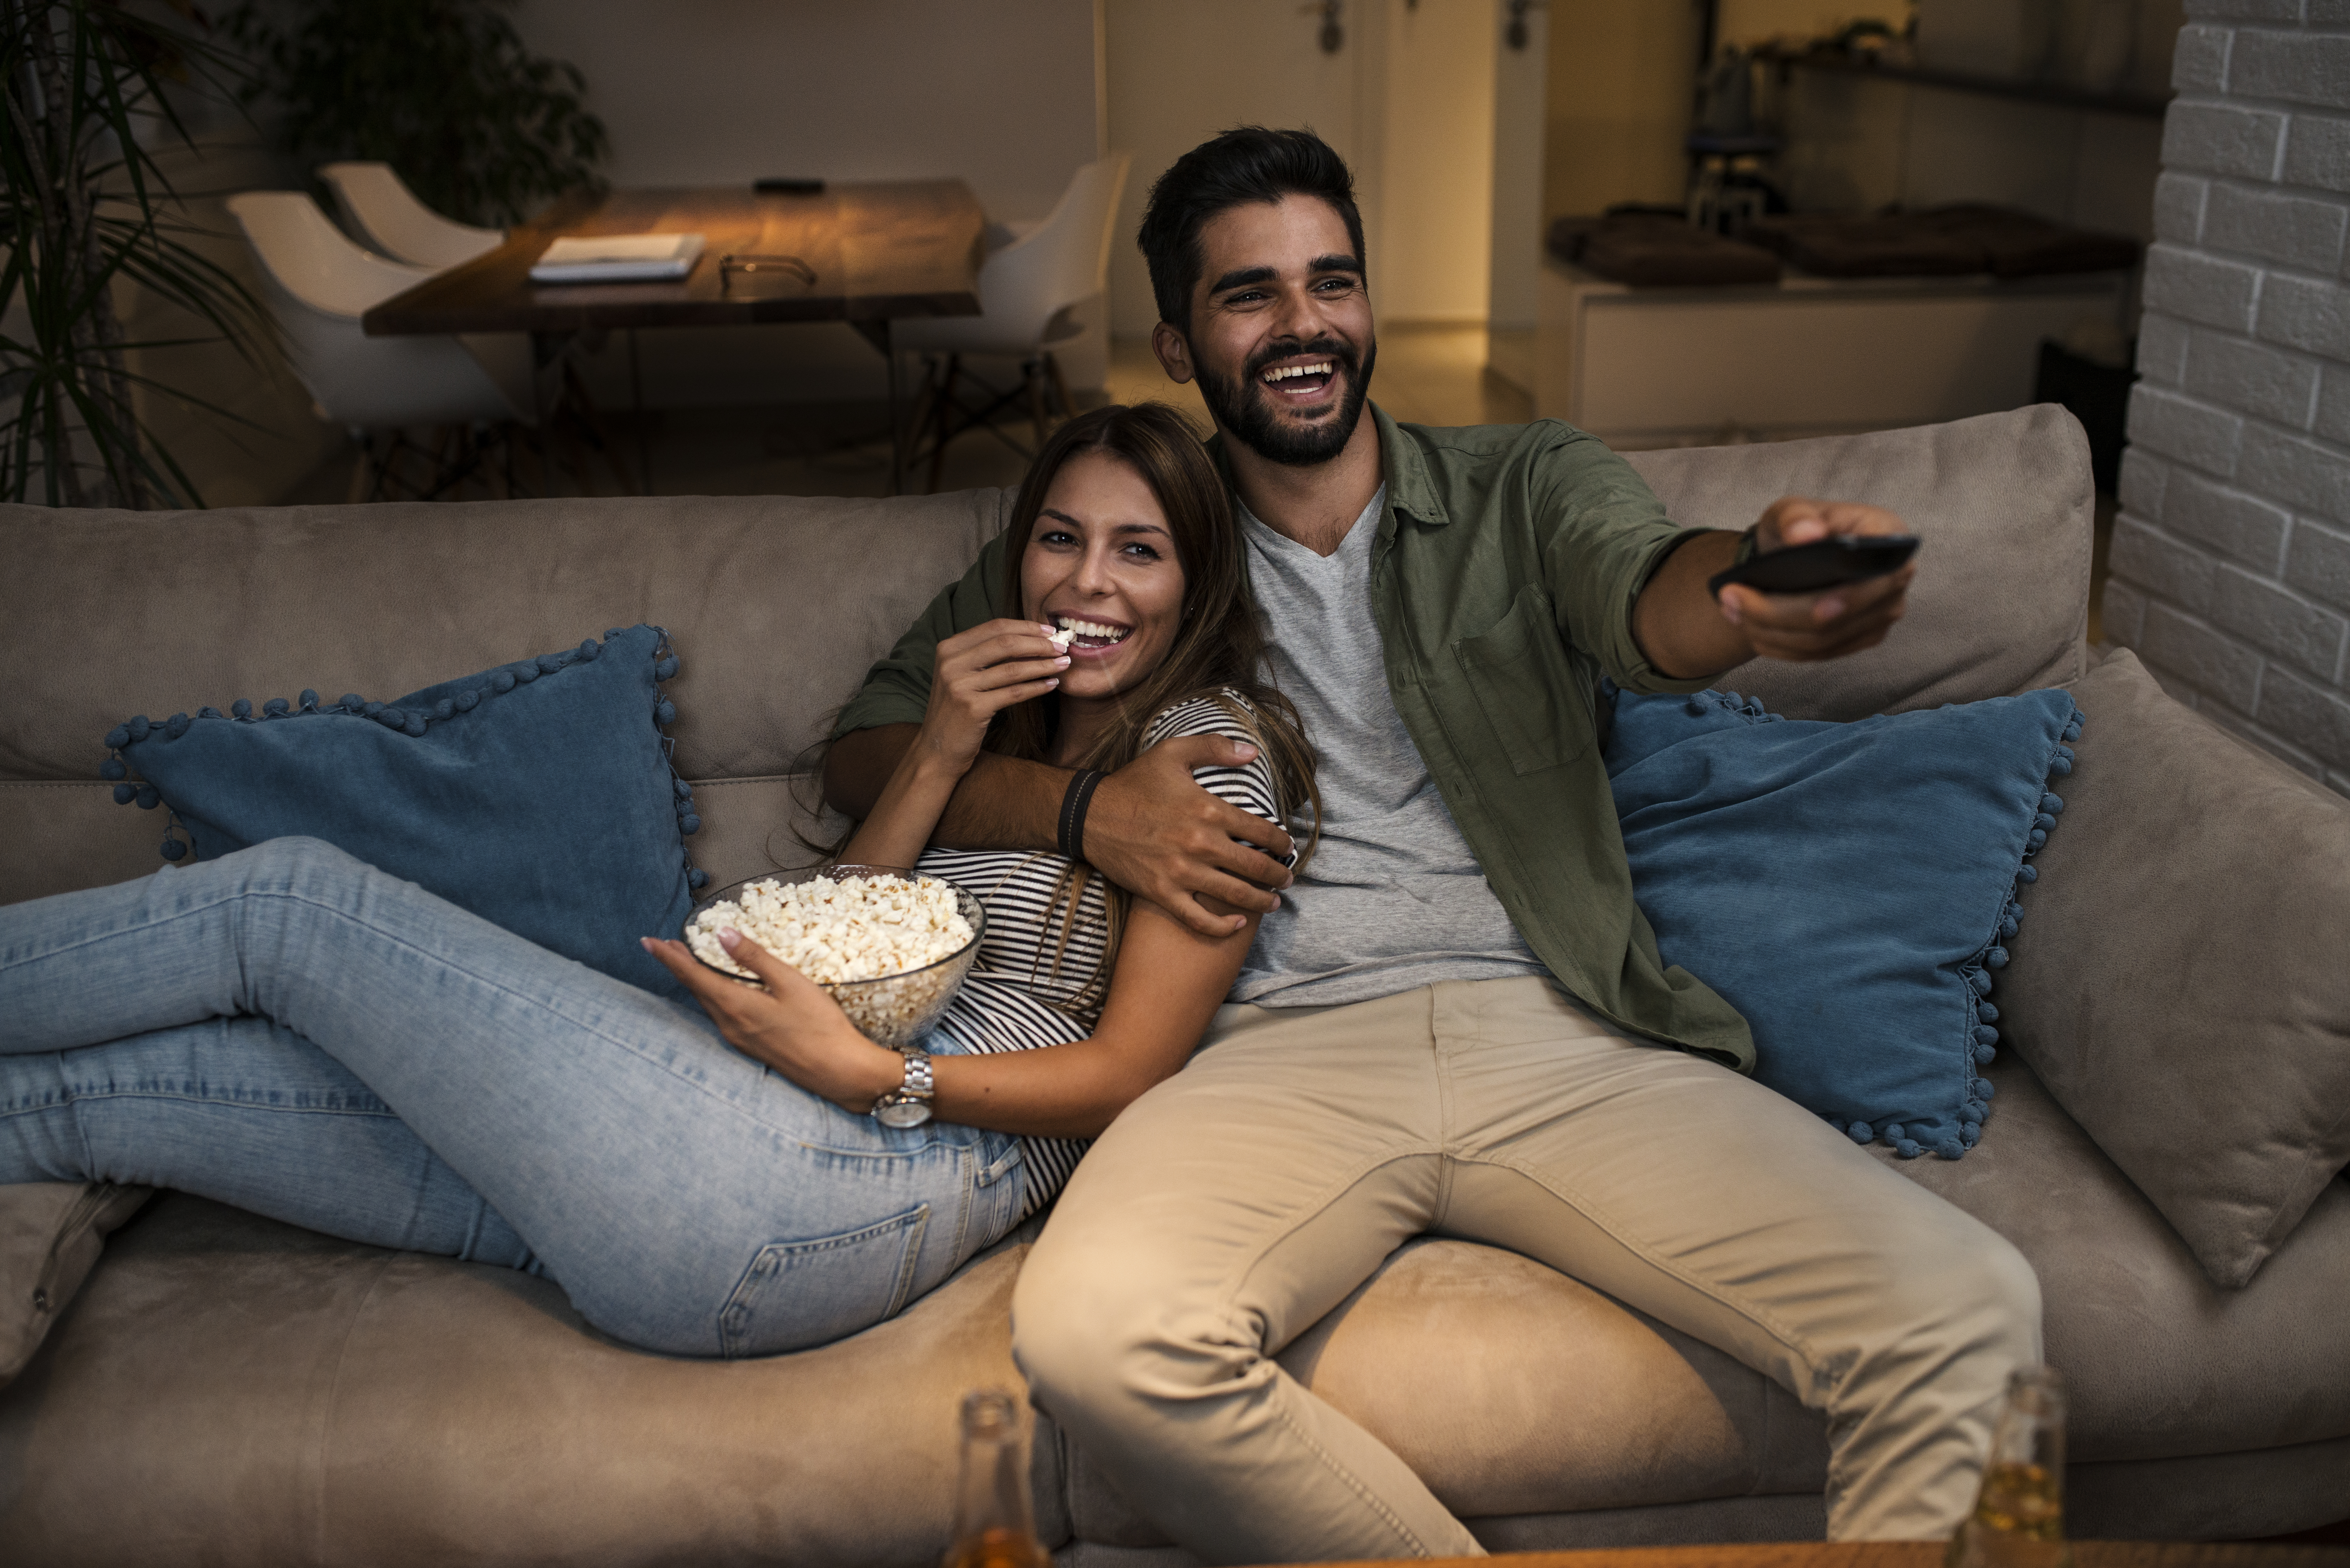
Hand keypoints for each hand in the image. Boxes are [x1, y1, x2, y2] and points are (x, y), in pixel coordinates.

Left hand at [641, 933, 903, 1113]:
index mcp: (735, 1006)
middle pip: (695, 990)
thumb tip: (722, 933)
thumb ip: (754, 957)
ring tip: (685, 962)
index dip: (668, 957)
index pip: (691, 976)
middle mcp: (729, 1025)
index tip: (647, 941)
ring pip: (707, 1004)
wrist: (839, 1072)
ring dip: (694, 981)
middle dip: (678, 966)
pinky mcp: (750, 1046)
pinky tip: (717, 990)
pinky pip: (720, 1015)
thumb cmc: (819, 1025)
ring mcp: (739, 1038)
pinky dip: (711, 995)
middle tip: (664, 945)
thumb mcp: (790, 983)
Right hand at [919, 618, 1070, 774]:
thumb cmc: (955, 711)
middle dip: (1039, 644)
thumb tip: (1029, 639)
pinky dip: (1036, 687)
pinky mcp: (972, 708)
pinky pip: (1013, 693)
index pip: (994, 627)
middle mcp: (951, 663)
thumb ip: (984, 655)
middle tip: (1062, 647)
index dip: (1026, 627)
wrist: (936, 750)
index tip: (1049, 630)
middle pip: (1005, 643)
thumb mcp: (962, 675)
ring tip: (1064, 664)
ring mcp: (960, 685)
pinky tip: (1051, 685)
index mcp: (949, 648)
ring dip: (1043, 665)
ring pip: (1013, 669)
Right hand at [1084, 735, 1296, 937]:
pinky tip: (1237, 924)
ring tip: (1273, 902)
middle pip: (1254, 867)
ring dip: (1261, 901)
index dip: (1281, 842)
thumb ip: (1214, 747)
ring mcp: (1181, 872)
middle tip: (1286, 879)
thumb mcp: (1172, 753)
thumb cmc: (1133, 783)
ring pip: (1234, 895)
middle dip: (1278, 875)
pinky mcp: (1161, 893)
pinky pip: (1198, 919)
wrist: (1089, 815)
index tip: (1288, 847)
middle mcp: (1199, 844)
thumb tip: (1251, 751)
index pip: (1261, 831)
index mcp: (1207, 810)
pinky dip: (1221, 927)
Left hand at [1715, 497, 1917, 662]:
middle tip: (1730, 598)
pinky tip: (1752, 629)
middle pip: (1835, 615)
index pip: (1876, 571)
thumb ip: (1796, 515)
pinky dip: (1779, 645)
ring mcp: (1882, 614)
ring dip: (1769, 631)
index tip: (1795, 601)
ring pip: (1822, 640)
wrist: (1798, 554)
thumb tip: (1805, 533)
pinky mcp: (1862, 637)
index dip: (1841, 595)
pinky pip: (1819, 654)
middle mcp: (1895, 579)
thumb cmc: (1800, 527)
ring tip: (1732, 610)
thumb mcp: (1790, 509)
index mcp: (1888, 537)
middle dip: (1774, 614)